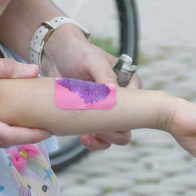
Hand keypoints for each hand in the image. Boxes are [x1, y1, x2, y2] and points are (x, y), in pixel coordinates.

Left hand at [40, 25, 142, 150]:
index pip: (138, 104)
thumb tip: (114, 92)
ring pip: (116, 135)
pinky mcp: (93, 119)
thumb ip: (104, 74)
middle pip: (129, 124)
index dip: (126, 113)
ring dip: (105, 138)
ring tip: (89, 135)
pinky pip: (101, 138)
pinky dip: (95, 142)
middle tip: (97, 128)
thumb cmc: (79, 53)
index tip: (108, 114)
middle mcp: (122, 100)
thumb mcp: (92, 59)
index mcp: (130, 82)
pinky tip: (84, 138)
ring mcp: (108, 111)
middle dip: (115, 130)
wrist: (57, 56)